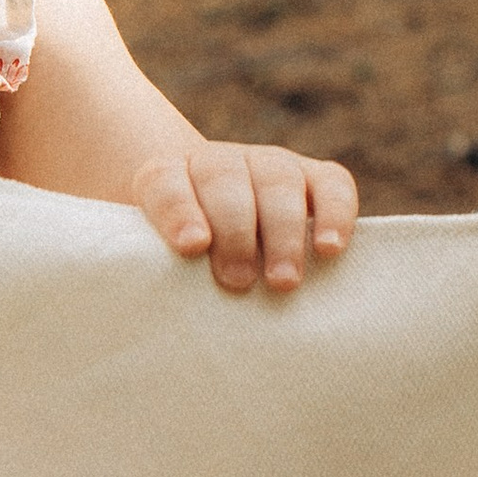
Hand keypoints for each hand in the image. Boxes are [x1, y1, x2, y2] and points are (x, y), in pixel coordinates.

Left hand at [131, 140, 356, 293]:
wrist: (216, 232)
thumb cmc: (175, 265)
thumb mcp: (150, 263)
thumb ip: (145, 272)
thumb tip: (143, 313)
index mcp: (165, 178)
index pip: (164, 183)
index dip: (178, 210)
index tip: (192, 247)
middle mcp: (216, 163)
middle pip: (224, 180)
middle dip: (234, 232)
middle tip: (237, 282)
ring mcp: (267, 164)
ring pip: (278, 180)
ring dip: (282, 232)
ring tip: (282, 282)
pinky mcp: (314, 177)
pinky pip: (331, 184)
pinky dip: (334, 212)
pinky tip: (329, 249)